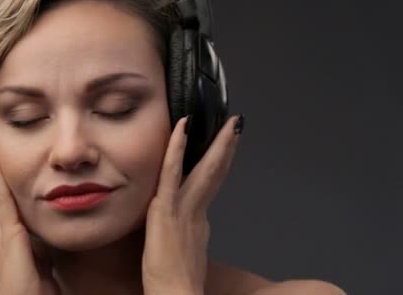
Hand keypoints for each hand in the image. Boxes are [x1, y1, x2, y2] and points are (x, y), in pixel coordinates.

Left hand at [142, 115, 243, 294]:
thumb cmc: (175, 281)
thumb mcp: (186, 249)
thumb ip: (191, 230)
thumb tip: (195, 221)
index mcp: (197, 219)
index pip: (212, 183)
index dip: (221, 162)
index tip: (228, 143)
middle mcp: (195, 210)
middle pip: (214, 172)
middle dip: (226, 148)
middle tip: (235, 125)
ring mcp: (183, 208)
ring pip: (201, 169)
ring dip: (215, 144)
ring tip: (227, 124)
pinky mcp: (167, 209)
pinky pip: (171, 172)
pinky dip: (177, 148)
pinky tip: (182, 128)